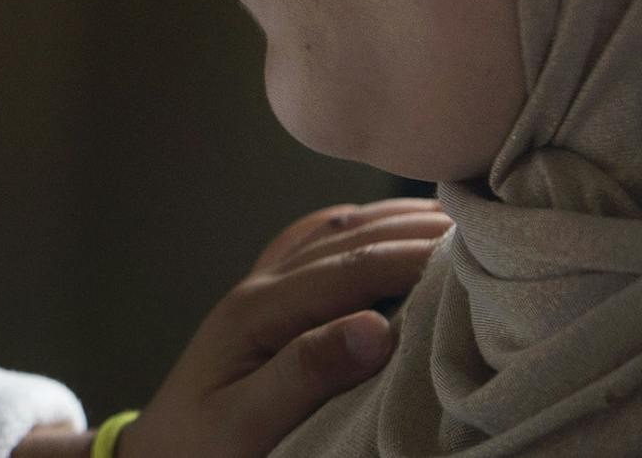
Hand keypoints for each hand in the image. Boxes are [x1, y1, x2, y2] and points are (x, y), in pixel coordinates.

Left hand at [116, 198, 450, 457]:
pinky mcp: (268, 301)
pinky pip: (315, 245)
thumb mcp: (249, 422)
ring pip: (333, 234)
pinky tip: (387, 223)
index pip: (349, 268)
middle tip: (486, 223)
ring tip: (454, 214)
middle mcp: (260, 286)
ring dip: (390, 220)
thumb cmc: (205, 447)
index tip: (474, 253)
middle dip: (414, 229)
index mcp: (259, 310)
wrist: (161, 456)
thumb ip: (307, 373)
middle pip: (347, 239)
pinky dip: (359, 228)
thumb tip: (375, 327)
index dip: (412, 256)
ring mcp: (262, 288)